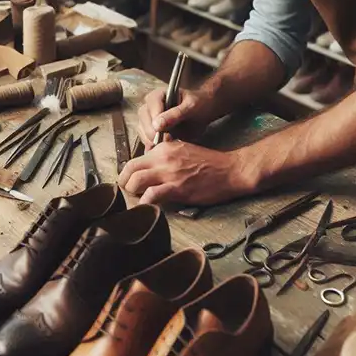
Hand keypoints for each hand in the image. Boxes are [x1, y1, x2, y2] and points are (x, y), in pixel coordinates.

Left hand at [119, 140, 256, 205]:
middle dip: (124, 184)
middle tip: (129, 194)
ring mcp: (169, 173)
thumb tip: (150, 168)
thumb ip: (165, 157)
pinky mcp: (177, 188)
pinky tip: (148, 207)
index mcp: (164, 148)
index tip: (130, 183)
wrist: (231, 170)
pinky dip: (146, 203)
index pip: (134, 160)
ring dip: (133, 194)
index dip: (128, 174)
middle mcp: (163, 158)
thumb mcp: (184, 151)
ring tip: (138, 201)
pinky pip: (152, 195)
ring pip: (136, 182)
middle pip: (129, 169)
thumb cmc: (210, 163)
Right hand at [137, 87, 210, 146]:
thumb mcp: (190, 107)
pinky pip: (146, 139)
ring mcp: (149, 119)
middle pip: (143, 119)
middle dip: (153, 133)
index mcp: (158, 95)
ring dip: (152, 140)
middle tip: (167, 140)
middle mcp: (150, 106)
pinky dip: (152, 146)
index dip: (155, 119)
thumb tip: (157, 125)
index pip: (150, 106)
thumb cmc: (198, 105)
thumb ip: (175, 114)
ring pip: (142, 130)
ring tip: (167, 144)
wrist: (203, 114)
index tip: (164, 132)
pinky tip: (162, 149)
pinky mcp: (151, 131)